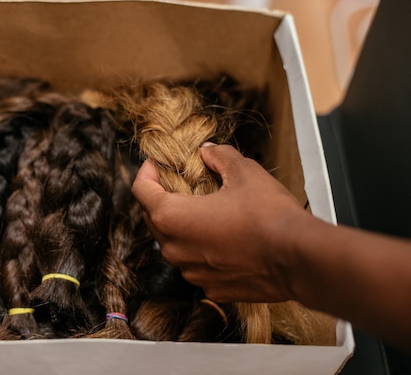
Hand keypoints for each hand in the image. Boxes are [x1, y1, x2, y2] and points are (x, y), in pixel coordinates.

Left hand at [131, 143, 312, 303]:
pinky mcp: (211, 288)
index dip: (146, 173)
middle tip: (180, 184)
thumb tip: (208, 151)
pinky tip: (223, 238)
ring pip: (175, 244)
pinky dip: (202, 250)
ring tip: (204, 211)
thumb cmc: (269, 215)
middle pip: (153, 219)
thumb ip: (219, 157)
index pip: (141, 191)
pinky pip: (196, 265)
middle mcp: (174, 250)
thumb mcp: (244, 172)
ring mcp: (191, 273)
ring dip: (183, 227)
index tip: (155, 165)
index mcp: (172, 217)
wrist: (299, 259)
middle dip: (162, 199)